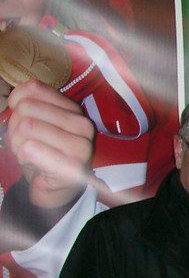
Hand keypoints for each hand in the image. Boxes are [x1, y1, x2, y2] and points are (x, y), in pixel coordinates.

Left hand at [6, 80, 94, 208]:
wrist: (55, 189)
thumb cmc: (43, 153)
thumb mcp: (35, 122)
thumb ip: (27, 104)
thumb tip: (16, 101)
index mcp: (74, 110)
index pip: (34, 88)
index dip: (16, 103)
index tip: (22, 119)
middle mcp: (82, 124)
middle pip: (26, 108)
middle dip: (16, 127)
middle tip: (25, 142)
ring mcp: (81, 146)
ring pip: (26, 126)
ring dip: (17, 143)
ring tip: (29, 153)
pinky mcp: (72, 166)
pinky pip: (30, 148)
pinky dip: (22, 156)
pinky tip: (34, 163)